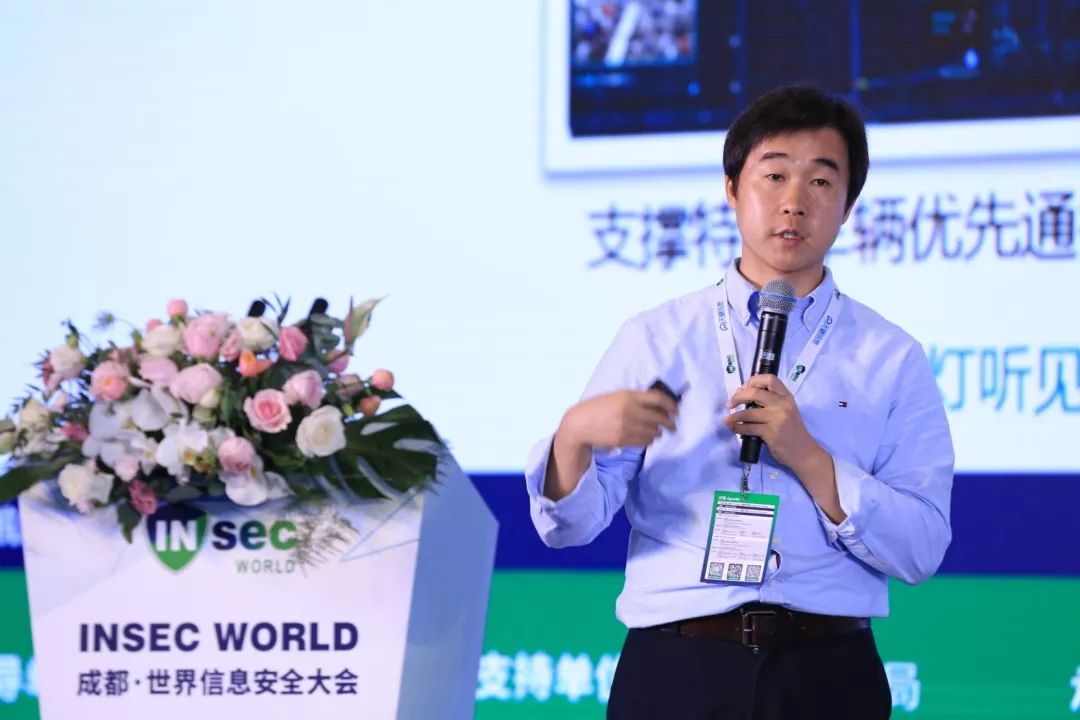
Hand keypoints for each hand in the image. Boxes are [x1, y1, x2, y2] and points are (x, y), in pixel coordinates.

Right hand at [560, 390, 677, 449]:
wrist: (579, 424)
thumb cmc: (597, 408)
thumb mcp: (615, 397)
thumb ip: (634, 399)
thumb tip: (655, 406)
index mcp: (629, 396)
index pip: (658, 399)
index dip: (671, 405)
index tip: (676, 410)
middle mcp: (631, 411)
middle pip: (659, 417)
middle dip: (670, 423)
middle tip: (673, 426)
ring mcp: (627, 426)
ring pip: (654, 431)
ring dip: (658, 432)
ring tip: (657, 432)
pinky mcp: (624, 440)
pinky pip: (645, 442)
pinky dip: (649, 440)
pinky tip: (647, 438)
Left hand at [723, 374, 822, 473]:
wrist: (804, 452)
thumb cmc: (792, 431)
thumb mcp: (786, 411)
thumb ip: (770, 402)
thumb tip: (742, 394)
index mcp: (786, 397)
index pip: (769, 379)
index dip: (753, 380)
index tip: (743, 388)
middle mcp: (782, 404)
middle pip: (755, 392)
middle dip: (738, 397)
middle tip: (729, 404)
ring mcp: (777, 418)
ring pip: (748, 412)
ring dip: (734, 416)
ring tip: (727, 420)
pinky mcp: (771, 433)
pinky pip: (748, 428)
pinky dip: (738, 428)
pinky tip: (734, 428)